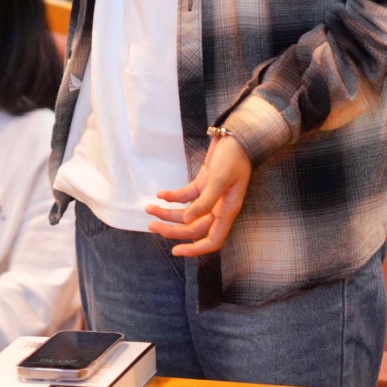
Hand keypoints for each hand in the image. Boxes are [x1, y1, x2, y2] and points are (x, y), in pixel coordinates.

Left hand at [145, 133, 252, 256]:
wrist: (236, 135)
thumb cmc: (234, 157)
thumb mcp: (219, 179)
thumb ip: (205, 201)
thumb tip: (186, 221)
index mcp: (227, 210)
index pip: (213, 240)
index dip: (195, 249)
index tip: (176, 251)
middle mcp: (219, 207)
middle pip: (193, 227)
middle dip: (172, 229)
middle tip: (152, 224)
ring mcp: (211, 196)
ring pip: (187, 213)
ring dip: (168, 213)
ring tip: (150, 209)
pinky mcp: (204, 183)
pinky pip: (186, 196)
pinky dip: (173, 196)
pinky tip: (161, 194)